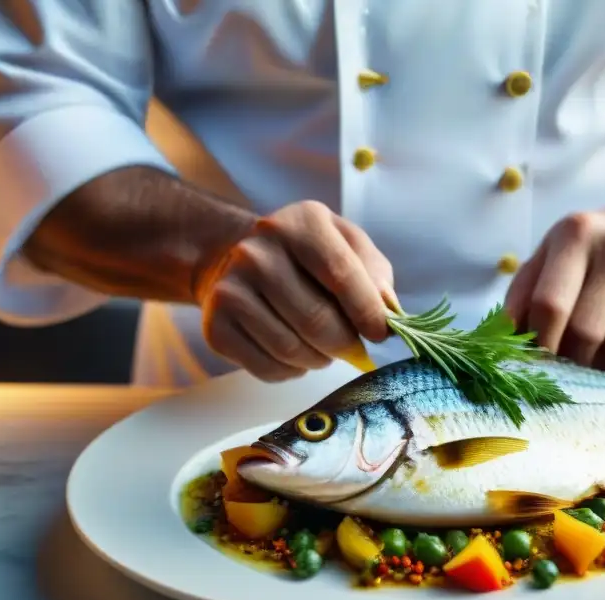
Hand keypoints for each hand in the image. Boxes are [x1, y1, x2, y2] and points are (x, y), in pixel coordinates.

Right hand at [192, 201, 394, 380]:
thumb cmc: (306, 257)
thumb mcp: (347, 246)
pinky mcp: (216, 326)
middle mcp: (257, 252)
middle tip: (353, 347)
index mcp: (300, 224)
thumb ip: (375, 274)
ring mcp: (230, 289)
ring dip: (319, 360)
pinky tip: (295, 354)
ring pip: (291, 349)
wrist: (236, 260)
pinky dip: (292, 371)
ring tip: (323, 348)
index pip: (341, 275)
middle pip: (316, 320)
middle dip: (345, 344)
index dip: (368, 312)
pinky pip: (267, 368)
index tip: (381, 334)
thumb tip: (387, 311)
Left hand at [504, 181, 604, 379]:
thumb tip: (499, 341)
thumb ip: (527, 288)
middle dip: (570, 361)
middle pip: (583, 331)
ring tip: (597, 367)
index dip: (537, 344)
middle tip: (566, 370)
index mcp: (574, 233)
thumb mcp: (561, 248)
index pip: (548, 304)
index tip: (532, 364)